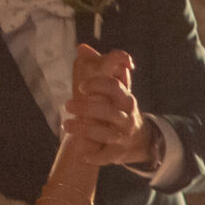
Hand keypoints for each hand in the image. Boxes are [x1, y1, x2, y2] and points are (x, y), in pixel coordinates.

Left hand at [62, 44, 149, 165]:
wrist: (139, 139)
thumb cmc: (120, 108)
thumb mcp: (114, 87)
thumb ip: (99, 67)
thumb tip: (80, 47)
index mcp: (125, 98)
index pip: (115, 88)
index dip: (99, 85)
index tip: (82, 86)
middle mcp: (126, 116)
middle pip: (108, 111)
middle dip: (88, 108)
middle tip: (68, 105)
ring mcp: (123, 135)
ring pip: (105, 133)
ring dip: (85, 130)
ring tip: (66, 125)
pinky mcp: (119, 153)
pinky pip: (107, 156)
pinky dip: (94, 157)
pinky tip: (81, 156)